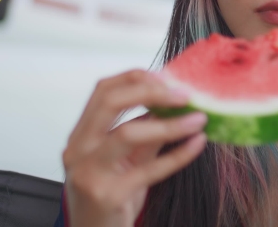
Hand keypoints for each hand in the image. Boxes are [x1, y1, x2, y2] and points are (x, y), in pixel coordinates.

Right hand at [62, 70, 207, 226]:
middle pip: (109, 101)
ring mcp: (90, 173)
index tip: (167, 78)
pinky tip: (197, 144)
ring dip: (170, 123)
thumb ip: (146, 132)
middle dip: (151, 92)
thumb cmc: (109, 199)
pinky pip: (150, 168)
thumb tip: (175, 104)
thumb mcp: (126, 159)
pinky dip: (179, 154)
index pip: (103, 90)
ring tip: (199, 119)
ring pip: (128, 133)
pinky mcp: (109, 195)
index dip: (136, 78)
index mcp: (80, 136)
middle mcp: (78, 150)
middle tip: (184, 95)